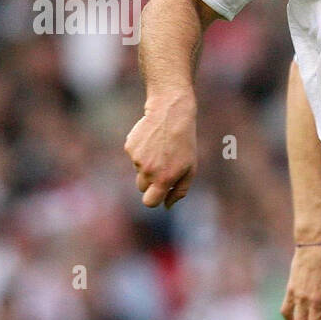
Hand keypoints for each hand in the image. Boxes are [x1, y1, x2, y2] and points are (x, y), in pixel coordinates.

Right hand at [124, 93, 197, 207]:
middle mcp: (148, 171)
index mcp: (164, 179)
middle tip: (164, 165)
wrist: (171, 114)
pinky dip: (141, 151)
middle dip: (151, 182)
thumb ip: (180, 190)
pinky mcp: (129, 147)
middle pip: (143, 188)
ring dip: (147, 164)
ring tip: (161, 149)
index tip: (158, 194)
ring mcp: (136, 159)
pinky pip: (134, 156)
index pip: (150, 202)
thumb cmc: (184, 143)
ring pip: (139, 170)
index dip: (153, 200)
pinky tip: (152, 140)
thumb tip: (167, 206)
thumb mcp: (191, 168)